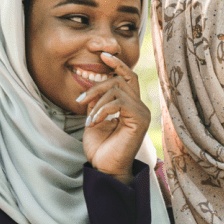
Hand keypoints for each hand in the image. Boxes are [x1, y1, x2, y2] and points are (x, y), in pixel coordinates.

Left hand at [79, 52, 150, 184]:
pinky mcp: (140, 121)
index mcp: (131, 106)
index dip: (117, 64)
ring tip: (88, 119)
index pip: (129, 77)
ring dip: (97, 102)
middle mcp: (140, 108)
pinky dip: (102, 110)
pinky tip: (94, 123)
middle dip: (98, 85)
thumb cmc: (101, 148)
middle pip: (121, 79)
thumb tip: (93, 84)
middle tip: (81, 100)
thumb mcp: (94, 118)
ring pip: (118, 90)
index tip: (102, 55)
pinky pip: (119, 102)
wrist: (106, 168)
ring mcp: (142, 114)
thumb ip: (97, 102)